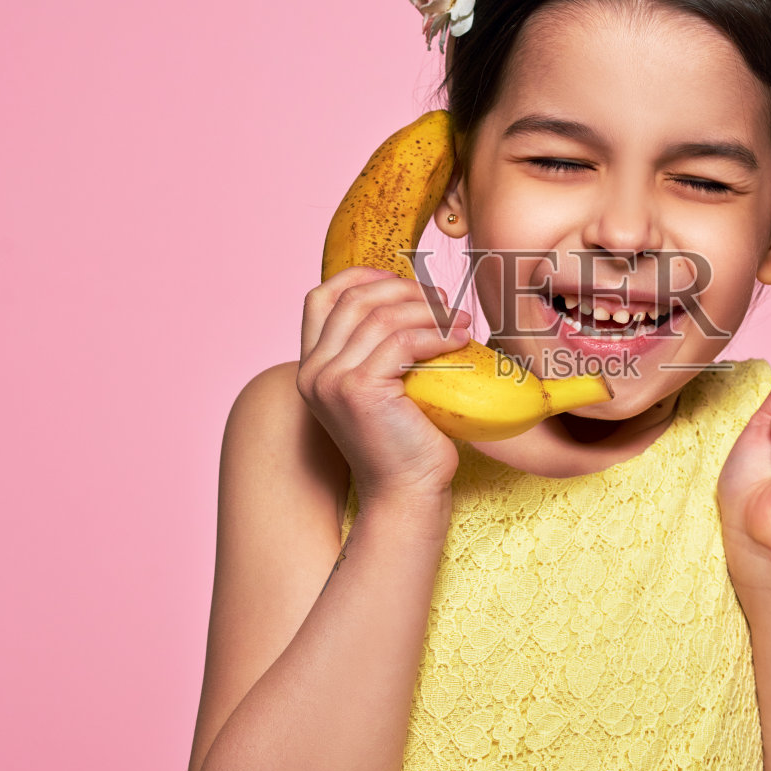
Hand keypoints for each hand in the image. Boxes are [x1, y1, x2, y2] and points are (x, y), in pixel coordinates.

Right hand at [296, 266, 472, 515]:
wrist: (407, 493)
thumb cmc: (406, 441)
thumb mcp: (384, 385)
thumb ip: (378, 347)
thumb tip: (413, 297)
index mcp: (311, 366)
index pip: (321, 297)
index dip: (362, 278)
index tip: (404, 282)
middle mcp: (312, 371)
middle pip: (354, 299)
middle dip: (405, 291)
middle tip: (444, 302)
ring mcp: (330, 380)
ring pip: (381, 317)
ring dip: (427, 311)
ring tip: (458, 321)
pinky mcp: (358, 390)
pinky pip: (400, 341)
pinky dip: (434, 333)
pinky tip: (458, 340)